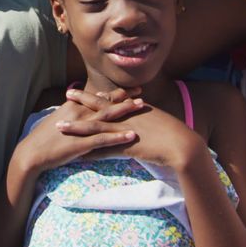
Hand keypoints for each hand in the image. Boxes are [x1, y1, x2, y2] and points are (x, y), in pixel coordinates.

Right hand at [12, 96, 142, 174]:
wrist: (32, 152)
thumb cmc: (44, 138)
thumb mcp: (59, 120)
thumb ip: (73, 113)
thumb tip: (84, 110)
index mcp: (73, 107)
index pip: (98, 97)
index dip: (115, 94)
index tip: (129, 90)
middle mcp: (79, 113)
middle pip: (106, 103)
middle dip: (125, 98)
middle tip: (141, 94)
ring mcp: (81, 128)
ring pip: (107, 117)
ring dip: (126, 111)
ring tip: (142, 107)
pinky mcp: (81, 143)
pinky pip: (104, 139)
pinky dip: (118, 136)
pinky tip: (132, 135)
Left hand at [66, 89, 204, 169]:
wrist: (184, 146)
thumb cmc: (174, 135)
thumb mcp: (156, 121)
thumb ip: (143, 119)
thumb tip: (135, 119)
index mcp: (134, 109)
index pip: (111, 100)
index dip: (96, 96)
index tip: (84, 90)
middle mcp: (127, 117)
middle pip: (99, 108)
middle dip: (81, 102)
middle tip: (66, 95)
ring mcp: (125, 131)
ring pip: (96, 128)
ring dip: (77, 127)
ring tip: (60, 127)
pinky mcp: (127, 147)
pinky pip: (104, 150)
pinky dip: (90, 153)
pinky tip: (77, 156)